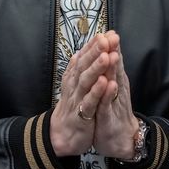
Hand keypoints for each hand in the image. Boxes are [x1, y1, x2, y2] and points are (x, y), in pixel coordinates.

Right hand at [50, 34, 110, 155]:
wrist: (62, 135)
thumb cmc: (72, 108)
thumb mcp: (74, 86)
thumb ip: (77, 70)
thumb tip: (79, 52)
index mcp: (74, 78)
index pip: (84, 58)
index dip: (93, 45)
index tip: (105, 33)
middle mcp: (74, 85)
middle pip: (84, 65)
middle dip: (95, 51)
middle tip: (105, 38)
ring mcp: (78, 99)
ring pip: (87, 81)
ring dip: (96, 68)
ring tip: (106, 55)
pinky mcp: (82, 114)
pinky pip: (90, 101)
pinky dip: (97, 92)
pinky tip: (104, 82)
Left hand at [92, 31, 137, 159]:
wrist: (121, 139)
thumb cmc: (114, 111)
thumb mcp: (112, 88)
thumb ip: (110, 70)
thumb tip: (108, 50)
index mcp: (115, 80)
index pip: (112, 60)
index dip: (110, 46)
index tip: (108, 30)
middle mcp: (117, 88)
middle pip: (114, 68)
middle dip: (112, 52)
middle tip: (112, 36)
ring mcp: (113, 102)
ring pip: (113, 83)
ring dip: (112, 70)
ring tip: (112, 56)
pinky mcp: (108, 116)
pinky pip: (107, 104)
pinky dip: (108, 94)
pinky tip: (110, 85)